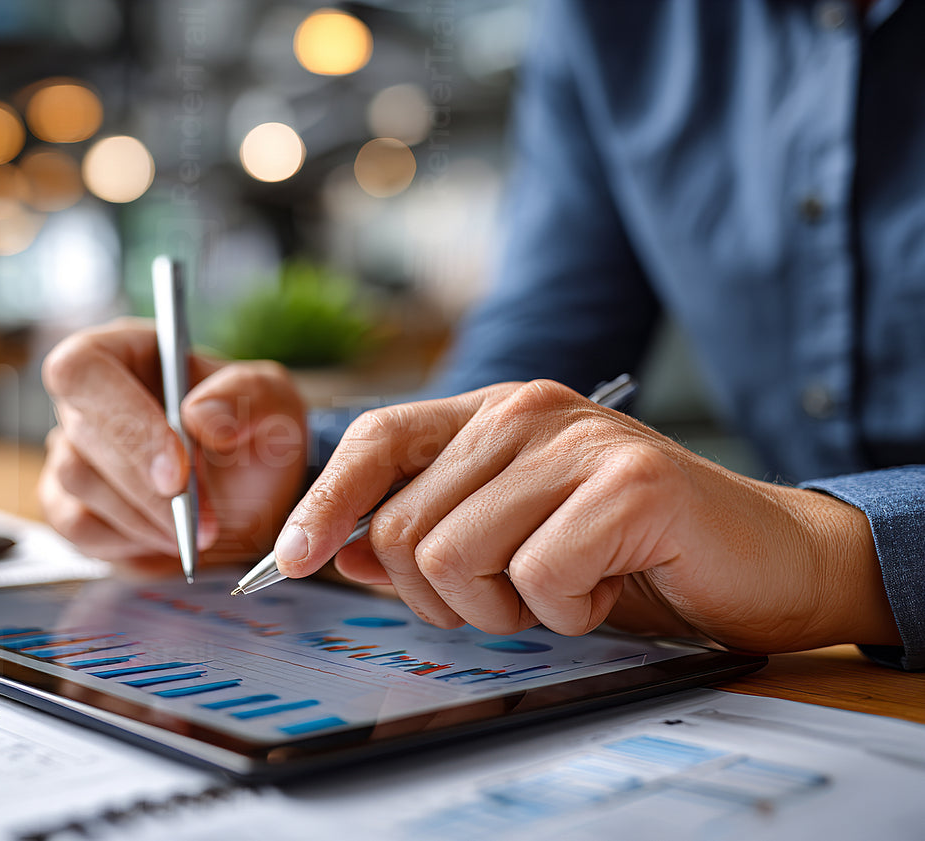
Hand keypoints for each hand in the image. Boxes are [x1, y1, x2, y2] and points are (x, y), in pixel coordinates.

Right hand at [39, 319, 308, 570]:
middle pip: (80, 435)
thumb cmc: (252, 437)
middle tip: (204, 522)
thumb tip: (199, 417)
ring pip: (76, 484)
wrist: (251, 500)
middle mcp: (86, 398)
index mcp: (121, 351)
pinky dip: (129, 540)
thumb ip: (245, 394)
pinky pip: (78, 527)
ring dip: (145, 516)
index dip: (122, 418)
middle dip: (147, 488)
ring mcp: (70, 451)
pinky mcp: (67, 505)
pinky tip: (168, 535)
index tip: (178, 469)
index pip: (83, 369)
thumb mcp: (273, 402)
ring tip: (198, 529)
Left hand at [274, 380, 900, 653]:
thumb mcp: (510, 545)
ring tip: (566, 589)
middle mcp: (527, 411)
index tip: (293, 559)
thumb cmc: (628, 553)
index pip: (378, 438)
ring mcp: (578, 441)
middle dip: (443, 597)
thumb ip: (428, 536)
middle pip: (407, 525)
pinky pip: (538, 578)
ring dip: (507, 609)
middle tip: (511, 599)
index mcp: (492, 415)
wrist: (761, 560)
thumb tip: (342, 552)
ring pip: (458, 556)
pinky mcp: (629, 483)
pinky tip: (610, 586)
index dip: (326, 502)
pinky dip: (567, 612)